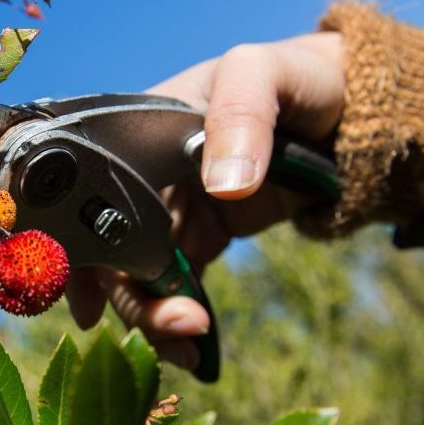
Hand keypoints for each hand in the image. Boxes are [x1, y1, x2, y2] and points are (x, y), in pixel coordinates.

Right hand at [66, 32, 345, 369]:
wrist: (347, 108)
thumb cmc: (295, 78)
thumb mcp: (263, 73)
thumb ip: (241, 115)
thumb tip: (223, 187)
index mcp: (135, 137)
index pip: (82, 199)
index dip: (77, 251)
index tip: (90, 300)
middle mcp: (140, 179)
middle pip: (107, 251)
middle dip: (129, 299)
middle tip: (177, 326)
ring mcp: (168, 211)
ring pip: (136, 277)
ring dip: (153, 318)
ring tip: (189, 347)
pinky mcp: (200, 237)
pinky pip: (173, 285)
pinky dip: (176, 318)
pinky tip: (192, 351)